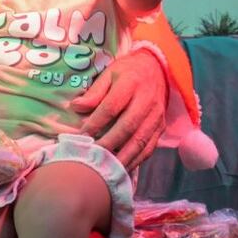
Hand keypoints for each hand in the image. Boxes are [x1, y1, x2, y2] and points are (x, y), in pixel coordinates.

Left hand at [71, 50, 167, 169]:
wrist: (157, 69)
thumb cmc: (127, 72)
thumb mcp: (108, 74)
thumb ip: (94, 92)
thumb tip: (76, 107)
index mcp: (130, 84)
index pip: (111, 107)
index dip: (96, 123)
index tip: (81, 136)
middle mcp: (146, 101)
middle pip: (127, 126)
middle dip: (108, 144)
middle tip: (91, 156)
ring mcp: (156, 116)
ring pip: (140, 141)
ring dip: (122, 157)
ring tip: (106, 168)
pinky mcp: (161, 127)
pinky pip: (149, 147)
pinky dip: (136, 160)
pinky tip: (122, 168)